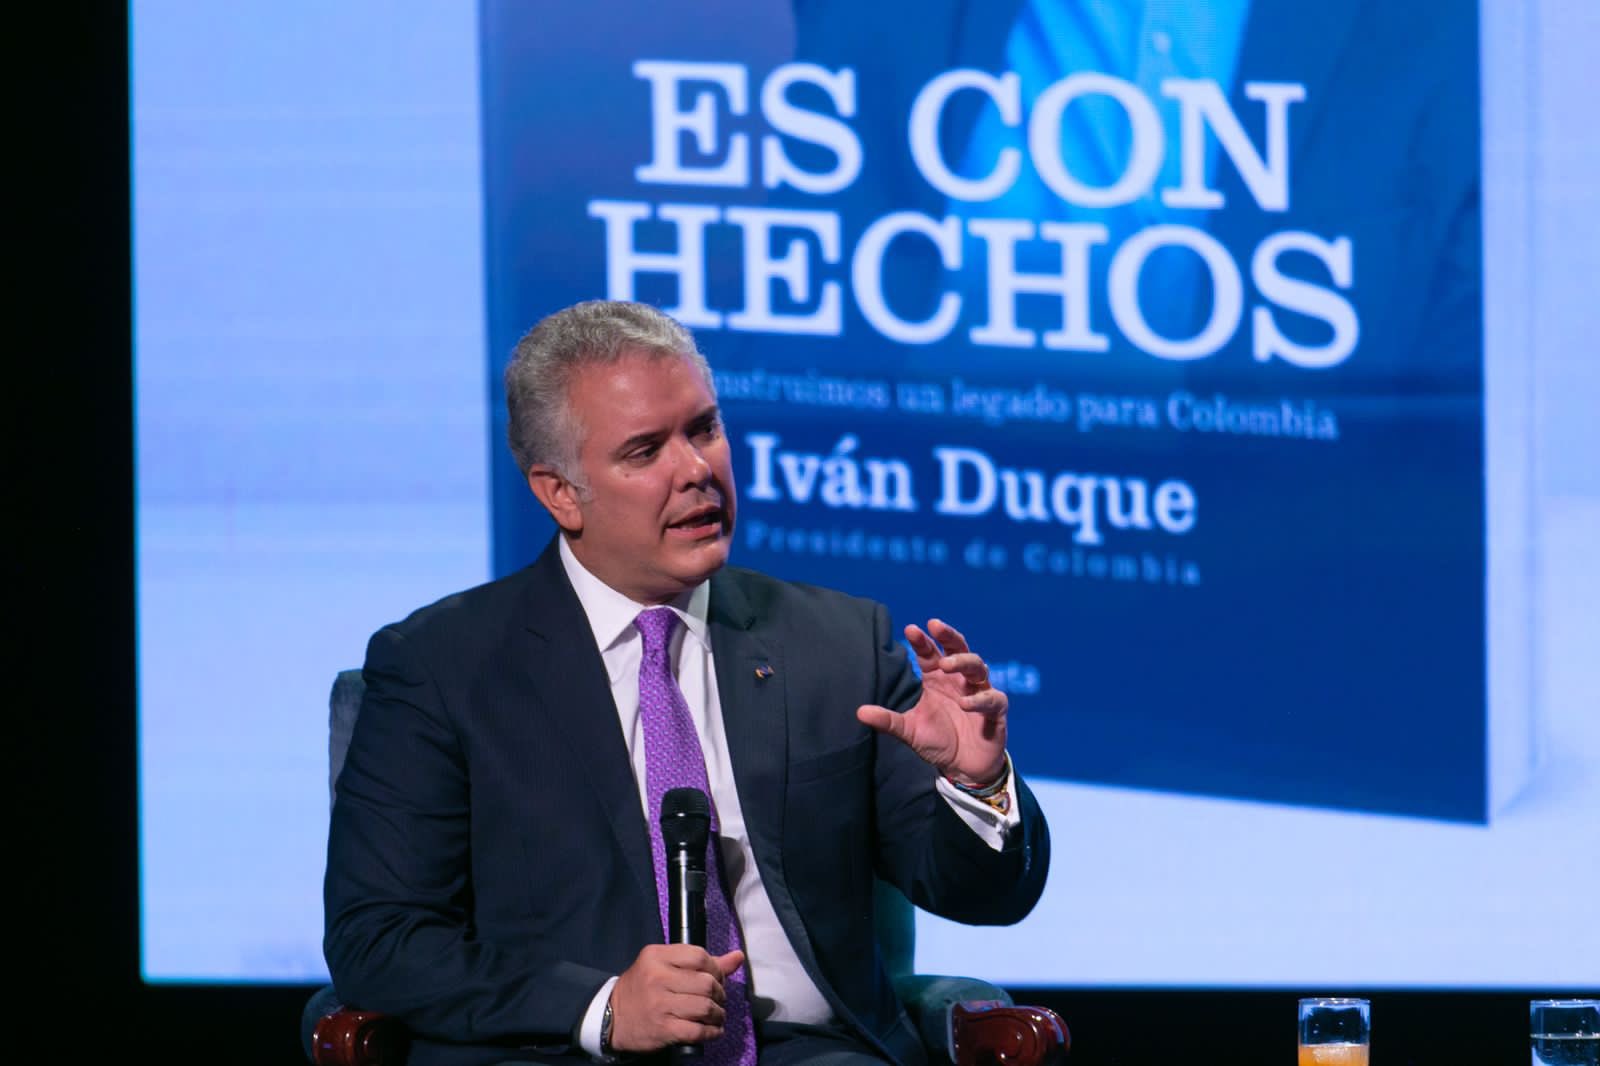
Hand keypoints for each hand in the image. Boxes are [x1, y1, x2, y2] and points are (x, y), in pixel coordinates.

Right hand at [607, 944, 744, 1052]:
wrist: (611, 1017)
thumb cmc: (642, 988)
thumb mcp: (664, 966)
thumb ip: (701, 961)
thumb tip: (738, 957)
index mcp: (657, 956)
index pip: (700, 956)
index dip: (716, 969)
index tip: (716, 979)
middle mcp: (657, 978)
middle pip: (706, 983)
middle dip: (720, 994)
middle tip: (718, 1000)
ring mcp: (659, 1005)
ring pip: (705, 1007)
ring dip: (718, 1014)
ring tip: (717, 1016)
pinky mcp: (663, 1029)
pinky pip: (697, 1031)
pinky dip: (711, 1032)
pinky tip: (713, 1031)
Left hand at [856, 618, 1007, 785]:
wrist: (963, 769)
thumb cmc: (937, 742)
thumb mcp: (909, 731)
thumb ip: (888, 721)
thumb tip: (859, 712)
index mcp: (937, 679)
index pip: (930, 653)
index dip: (922, 641)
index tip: (910, 629)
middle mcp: (959, 680)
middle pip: (958, 649)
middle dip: (948, 636)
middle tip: (935, 626)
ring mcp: (979, 692)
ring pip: (977, 667)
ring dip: (963, 662)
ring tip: (946, 665)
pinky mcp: (995, 711)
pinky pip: (992, 699)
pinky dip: (980, 699)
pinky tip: (965, 703)